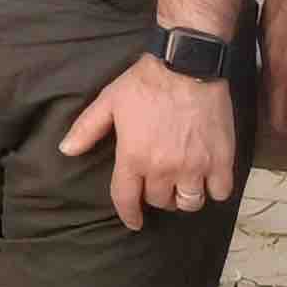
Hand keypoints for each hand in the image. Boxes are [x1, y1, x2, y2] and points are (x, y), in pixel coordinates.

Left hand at [60, 52, 240, 228]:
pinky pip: (219, 193)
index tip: (134, 221)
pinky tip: (208, 179)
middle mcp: (164, 168)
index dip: (129, 215)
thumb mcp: (109, 102)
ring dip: (183, 198)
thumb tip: (66, 150)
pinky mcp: (221, 160)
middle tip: (158, 182)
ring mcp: (194, 166)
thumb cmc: (144, 83)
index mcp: (134, 157)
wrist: (186, 64)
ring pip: (189, 203)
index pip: (126, 200)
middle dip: (156, 196)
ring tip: (182, 184)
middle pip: (159, 201)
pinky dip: (214, 190)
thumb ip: (87, 129)